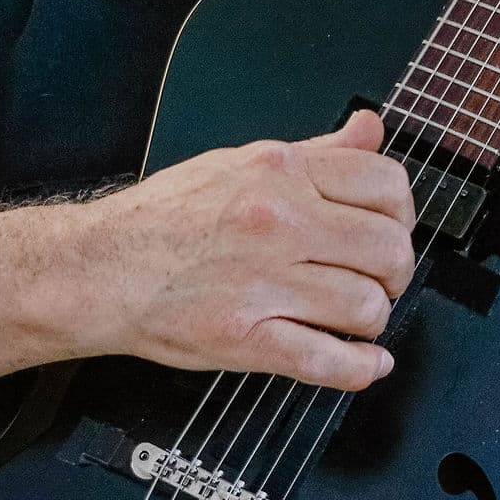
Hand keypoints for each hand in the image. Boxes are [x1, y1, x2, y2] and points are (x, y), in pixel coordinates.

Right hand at [75, 110, 414, 390]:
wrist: (98, 269)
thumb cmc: (163, 220)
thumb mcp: (240, 163)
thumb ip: (316, 152)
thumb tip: (369, 130)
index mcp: (280, 173)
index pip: (386, 185)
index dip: (401, 216)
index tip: (389, 231)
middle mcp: (277, 222)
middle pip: (388, 250)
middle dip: (394, 273)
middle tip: (377, 281)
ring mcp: (263, 283)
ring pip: (366, 307)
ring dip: (371, 321)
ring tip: (353, 318)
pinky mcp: (246, 339)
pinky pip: (329, 361)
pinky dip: (360, 369)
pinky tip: (365, 362)